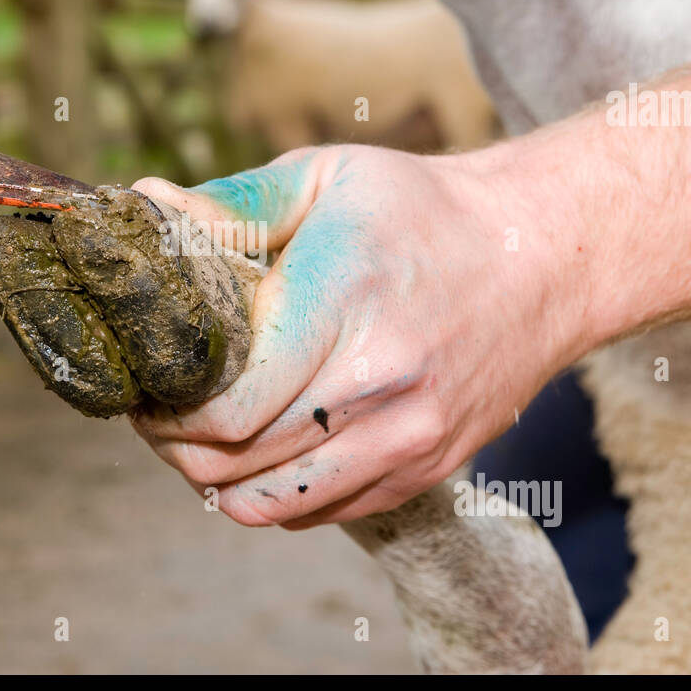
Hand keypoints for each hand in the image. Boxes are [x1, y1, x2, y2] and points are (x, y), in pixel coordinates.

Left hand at [130, 144, 586, 527]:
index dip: (167, 411)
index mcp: (342, 305)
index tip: (147, 386)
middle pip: (236, 464)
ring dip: (216, 480)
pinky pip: (320, 514)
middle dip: (175, 444)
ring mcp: (408, 439)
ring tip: (200, 437)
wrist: (545, 256)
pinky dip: (273, 494)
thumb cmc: (425, 212)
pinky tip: (261, 450)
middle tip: (157, 412)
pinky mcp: (426, 469)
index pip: (228, 408)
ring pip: (272, 505)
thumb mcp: (328, 177)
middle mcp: (379, 387)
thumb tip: (146, 207)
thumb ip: (234, 204)